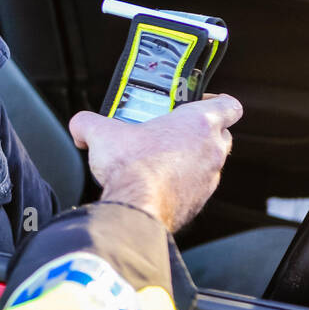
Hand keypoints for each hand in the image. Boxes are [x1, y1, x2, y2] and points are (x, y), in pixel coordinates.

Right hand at [69, 95, 242, 231]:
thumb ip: (88, 123)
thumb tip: (79, 126)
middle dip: (201, 133)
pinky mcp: (199, 201)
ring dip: (191, 160)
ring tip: (161, 160)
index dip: (217, 101)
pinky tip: (157, 184)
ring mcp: (209, 178)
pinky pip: (196, 187)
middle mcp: (211, 150)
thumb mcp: (101, 133)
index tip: (198, 104)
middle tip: (172, 132)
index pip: (230, 105)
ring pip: (209, 163)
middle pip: (221, 135)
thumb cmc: (132, 167)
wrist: (136, 208)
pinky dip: (182, 184)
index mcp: (198, 123)